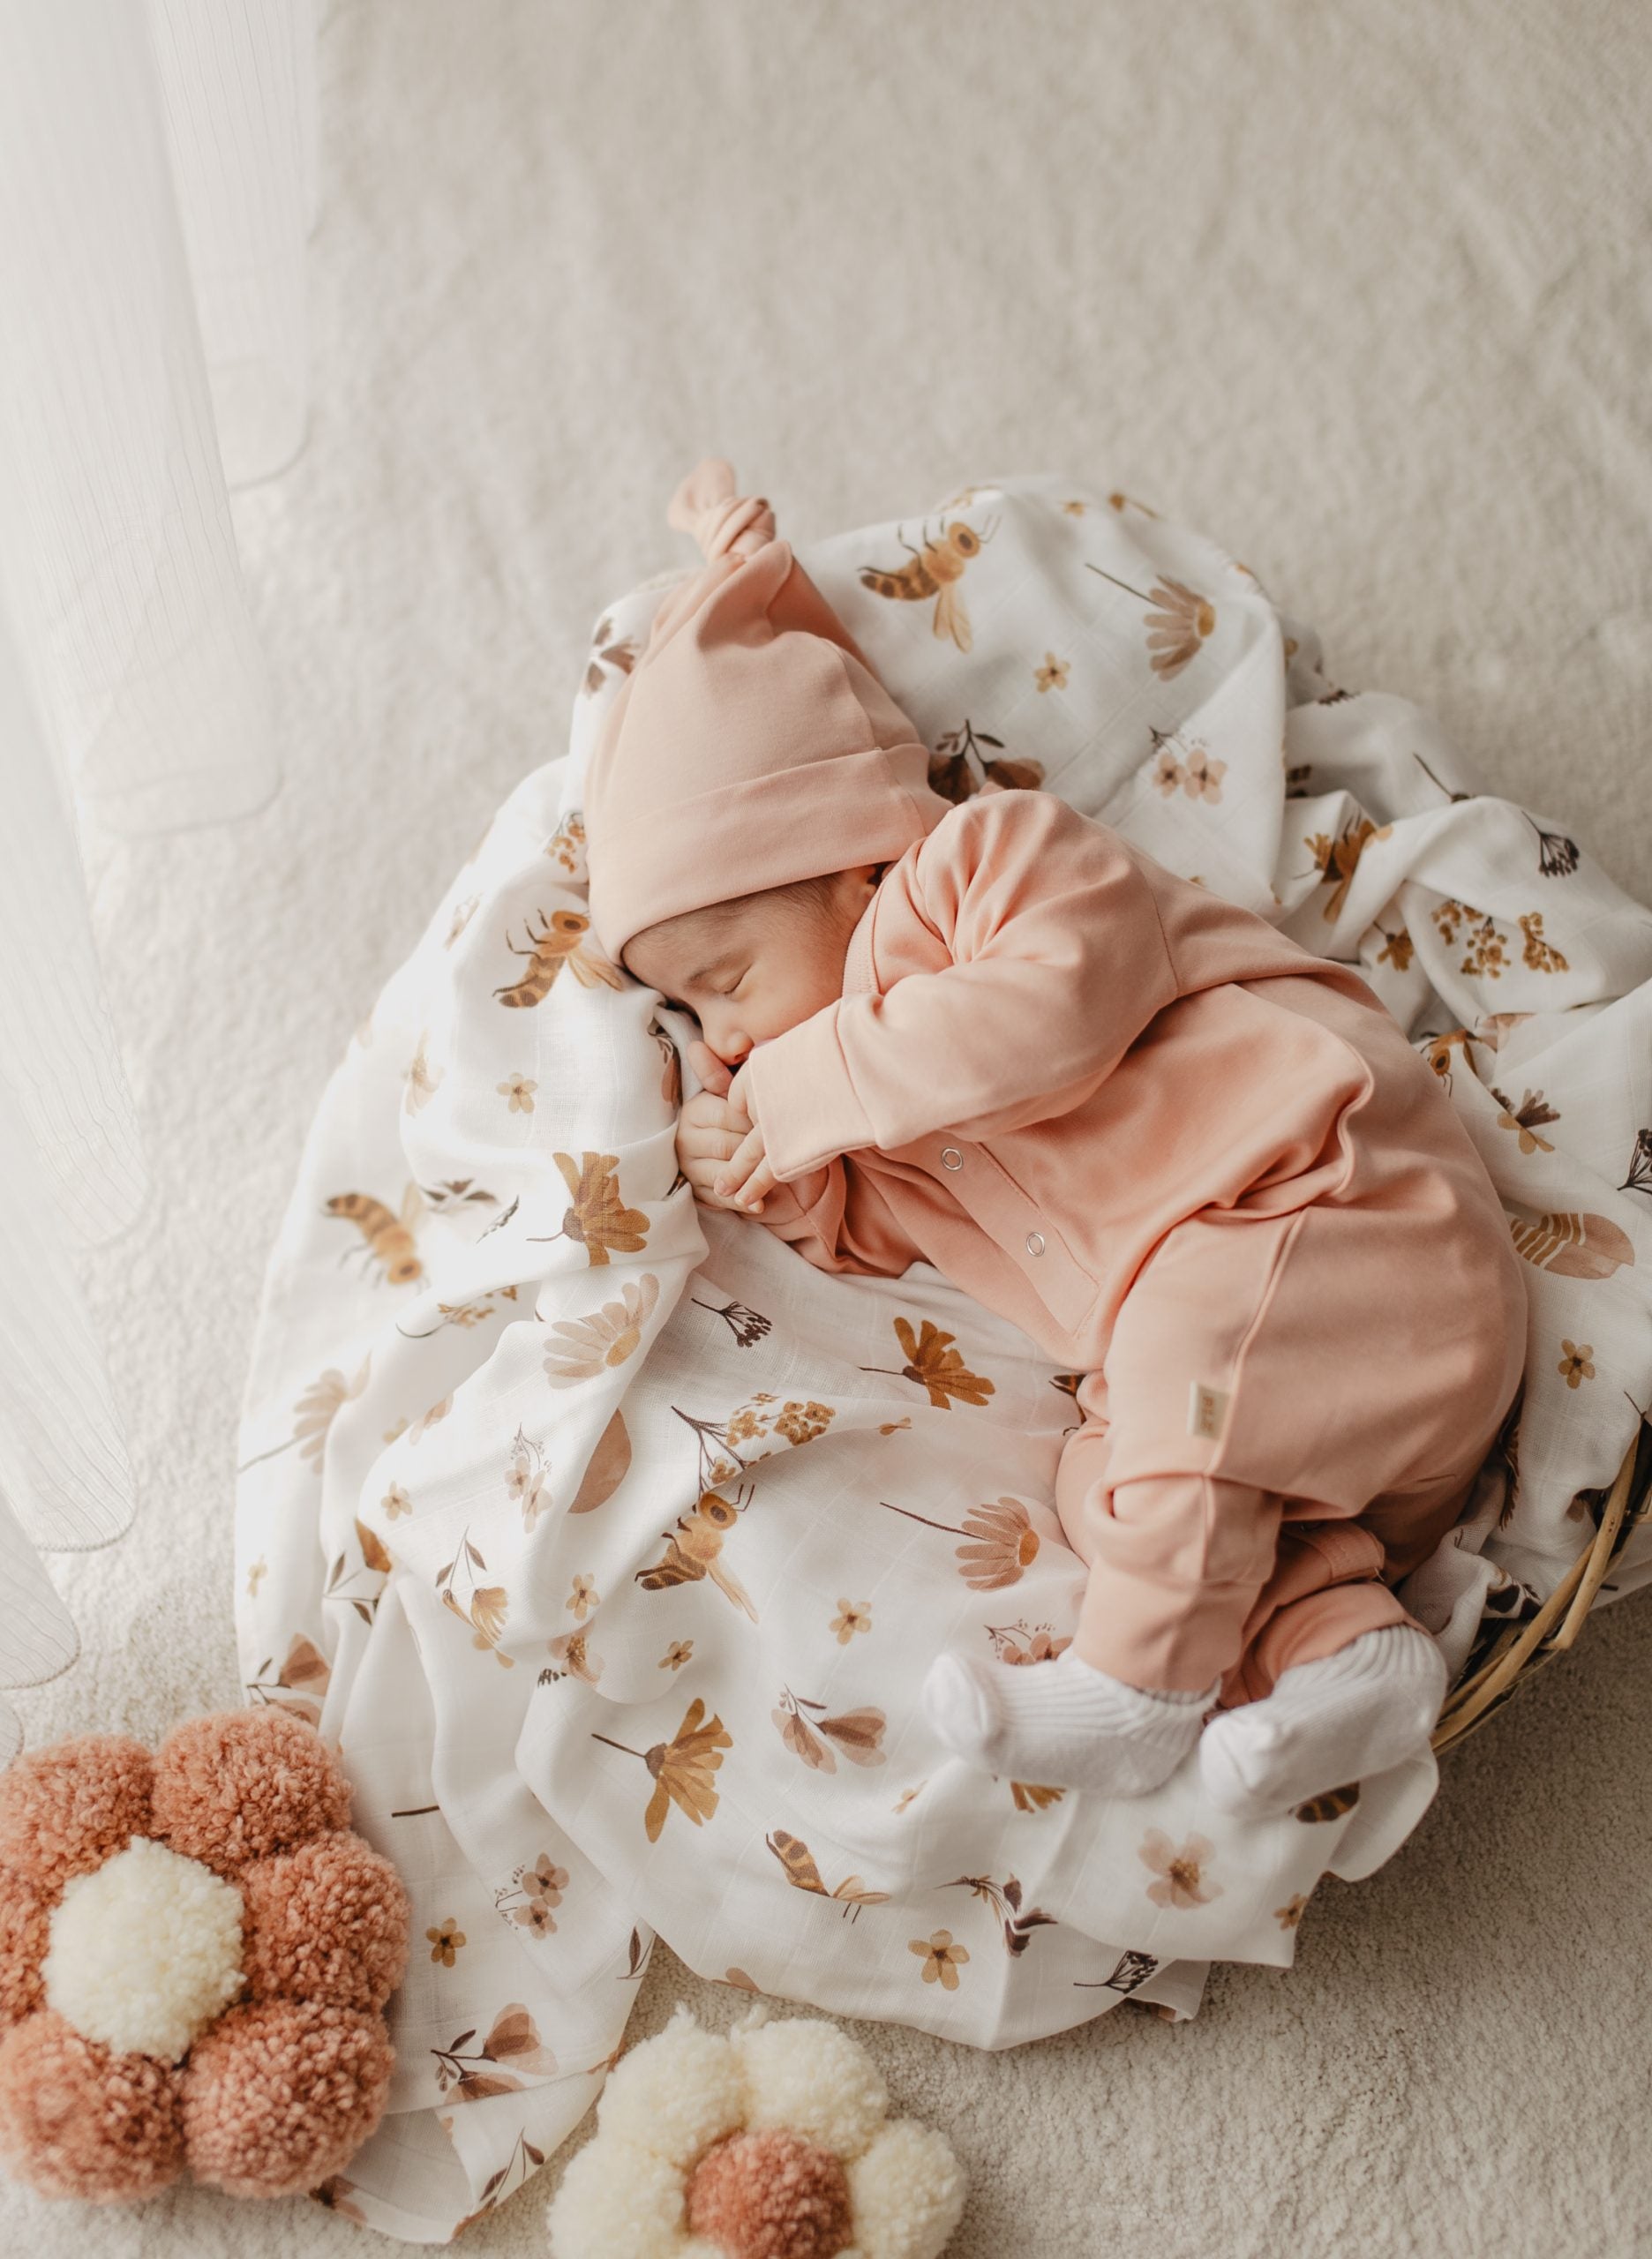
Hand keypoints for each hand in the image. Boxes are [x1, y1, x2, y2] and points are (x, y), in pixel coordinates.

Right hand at [677, 1041, 789, 1219]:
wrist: (735, 1149)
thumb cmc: (739, 1116)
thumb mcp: (731, 1094)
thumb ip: (719, 1074)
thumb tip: (695, 1047)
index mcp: (694, 1110)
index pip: (727, 1115)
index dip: (755, 1120)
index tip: (780, 1120)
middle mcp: (685, 1139)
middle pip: (725, 1145)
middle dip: (754, 1149)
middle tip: (783, 1150)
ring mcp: (689, 1166)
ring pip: (721, 1172)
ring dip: (747, 1179)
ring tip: (772, 1181)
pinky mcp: (696, 1190)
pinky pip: (718, 1198)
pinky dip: (741, 1202)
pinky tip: (759, 1204)